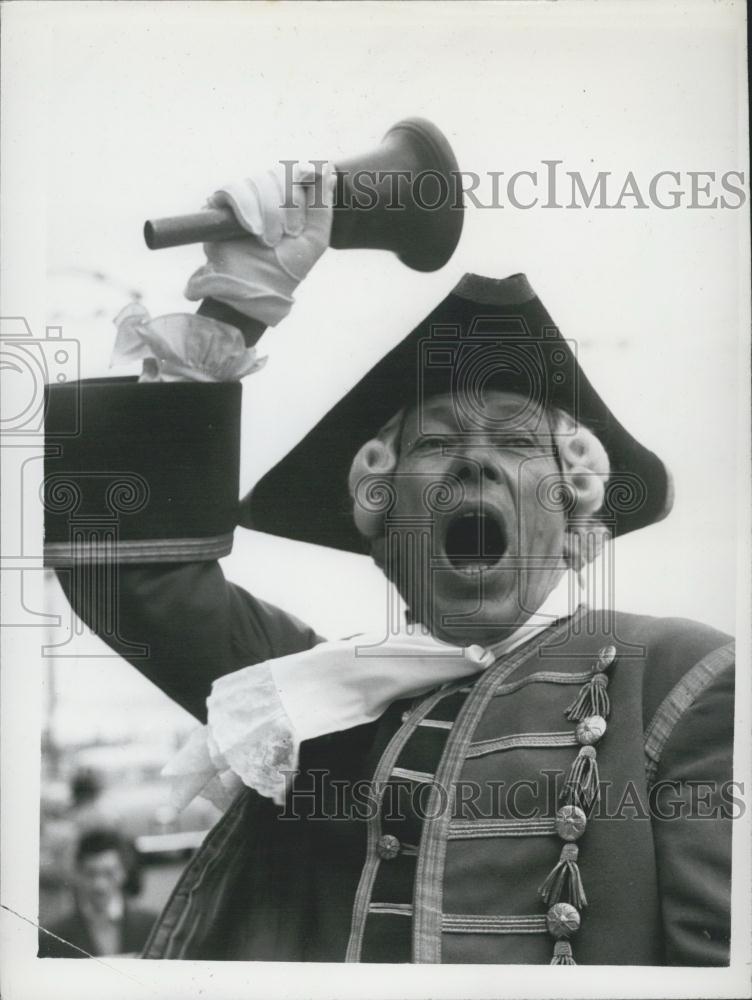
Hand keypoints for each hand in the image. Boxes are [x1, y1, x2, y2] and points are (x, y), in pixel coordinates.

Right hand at [185, 162, 334, 326]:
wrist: (256, 289)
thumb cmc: (286, 269)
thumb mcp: (314, 239)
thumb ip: (322, 204)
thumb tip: (328, 169)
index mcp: (289, 201)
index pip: (296, 171)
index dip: (302, 182)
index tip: (304, 206)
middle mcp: (266, 196)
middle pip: (278, 174)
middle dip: (288, 203)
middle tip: (289, 233)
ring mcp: (243, 199)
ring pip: (257, 181)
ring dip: (268, 211)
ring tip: (268, 240)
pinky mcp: (219, 206)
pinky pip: (232, 189)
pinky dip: (245, 207)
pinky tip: (252, 229)